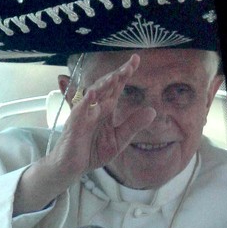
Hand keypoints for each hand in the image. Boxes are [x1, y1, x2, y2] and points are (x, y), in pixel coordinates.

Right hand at [54, 53, 156, 175]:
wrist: (73, 167)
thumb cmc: (92, 151)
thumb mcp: (119, 139)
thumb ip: (133, 125)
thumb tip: (153, 111)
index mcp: (107, 108)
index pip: (117, 87)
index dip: (125, 73)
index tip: (135, 59)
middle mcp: (95, 107)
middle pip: (106, 86)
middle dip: (117, 75)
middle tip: (130, 65)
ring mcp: (84, 114)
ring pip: (93, 94)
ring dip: (104, 84)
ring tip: (116, 76)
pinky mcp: (74, 124)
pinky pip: (79, 110)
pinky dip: (85, 102)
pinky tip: (92, 94)